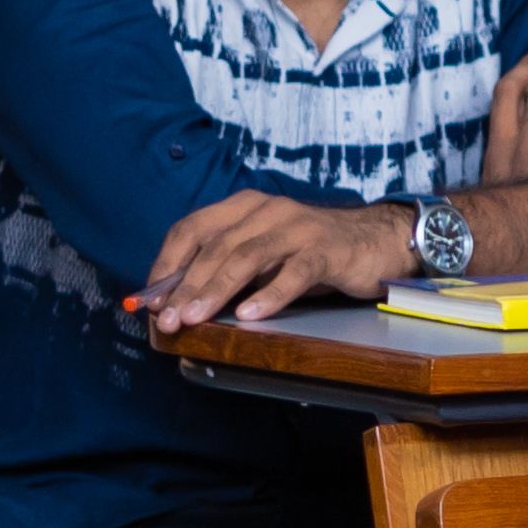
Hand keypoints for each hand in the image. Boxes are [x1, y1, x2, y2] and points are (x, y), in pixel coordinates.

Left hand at [135, 189, 406, 330]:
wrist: (378, 240)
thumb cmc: (312, 252)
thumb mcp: (265, 255)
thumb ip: (228, 269)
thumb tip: (178, 301)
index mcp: (244, 206)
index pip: (191, 228)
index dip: (166, 263)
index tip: (149, 300)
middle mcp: (267, 210)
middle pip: (215, 247)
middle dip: (185, 286)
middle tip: (167, 320)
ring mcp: (298, 227)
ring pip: (247, 257)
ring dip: (216, 290)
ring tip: (195, 318)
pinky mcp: (327, 249)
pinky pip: (294, 272)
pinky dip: (270, 295)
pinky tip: (250, 315)